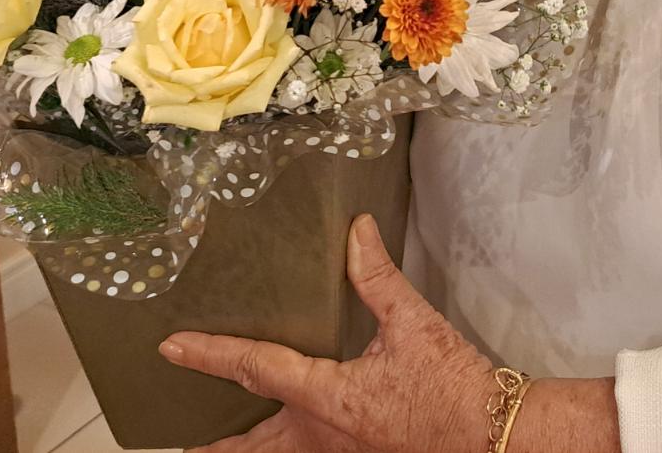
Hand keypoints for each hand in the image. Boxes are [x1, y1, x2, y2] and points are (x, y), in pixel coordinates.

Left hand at [161, 212, 497, 452]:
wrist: (489, 437)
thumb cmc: (452, 388)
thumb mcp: (414, 324)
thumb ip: (377, 277)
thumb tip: (357, 231)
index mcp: (325, 397)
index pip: (254, 368)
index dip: (209, 354)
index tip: (172, 348)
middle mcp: (321, 435)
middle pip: (251, 445)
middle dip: (216, 446)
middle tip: (183, 442)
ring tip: (219, 451)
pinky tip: (289, 443)